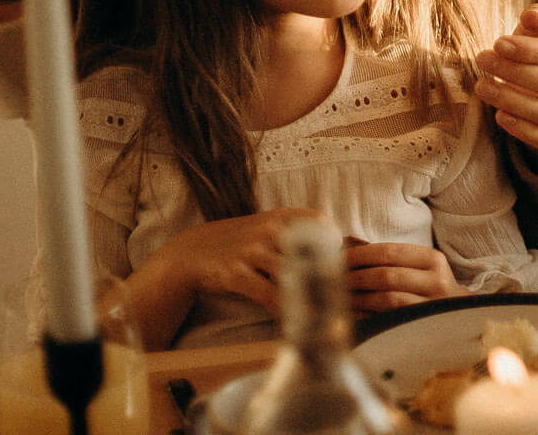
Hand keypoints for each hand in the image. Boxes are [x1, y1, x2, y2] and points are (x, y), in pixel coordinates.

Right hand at [148, 207, 331, 316]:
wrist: (193, 252)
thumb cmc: (241, 244)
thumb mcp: (268, 228)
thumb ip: (298, 235)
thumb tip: (339, 252)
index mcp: (281, 217)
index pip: (321, 224)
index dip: (336, 245)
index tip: (344, 267)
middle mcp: (268, 229)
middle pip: (311, 252)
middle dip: (329, 276)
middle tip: (344, 297)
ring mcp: (251, 250)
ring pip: (292, 275)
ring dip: (309, 296)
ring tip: (325, 314)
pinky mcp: (236, 273)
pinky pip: (268, 295)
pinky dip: (284, 309)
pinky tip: (294, 320)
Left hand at [344, 240, 465, 314]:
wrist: (458, 319)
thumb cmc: (430, 289)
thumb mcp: (422, 268)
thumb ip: (394, 259)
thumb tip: (348, 252)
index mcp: (433, 260)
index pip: (390, 252)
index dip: (360, 254)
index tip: (339, 257)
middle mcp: (437, 281)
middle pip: (386, 275)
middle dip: (355, 276)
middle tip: (335, 277)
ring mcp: (430, 306)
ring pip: (386, 299)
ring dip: (357, 297)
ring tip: (340, 295)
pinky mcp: (421, 327)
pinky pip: (387, 319)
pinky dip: (366, 315)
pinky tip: (352, 313)